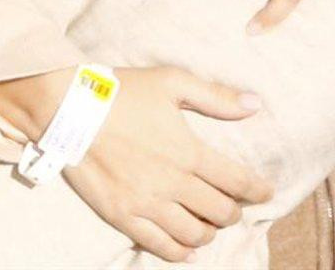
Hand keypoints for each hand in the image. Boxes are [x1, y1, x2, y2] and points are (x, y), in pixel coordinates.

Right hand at [0, 66, 271, 262]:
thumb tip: (255, 104)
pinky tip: (187, 248)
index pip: (237, 181)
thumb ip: (217, 97)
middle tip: (234, 207)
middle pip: (219, 212)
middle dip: (233, 212)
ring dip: (208, 233)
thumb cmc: (123, 92)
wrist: (69, 109)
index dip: (257, 190)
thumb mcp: (173, 82)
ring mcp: (145, 203)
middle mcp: (171, 183)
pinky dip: (179, 252)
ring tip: (210, 224)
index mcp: (188, 151)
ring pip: (192, 235)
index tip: (266, 192)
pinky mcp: (121, 216)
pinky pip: (158, 246)